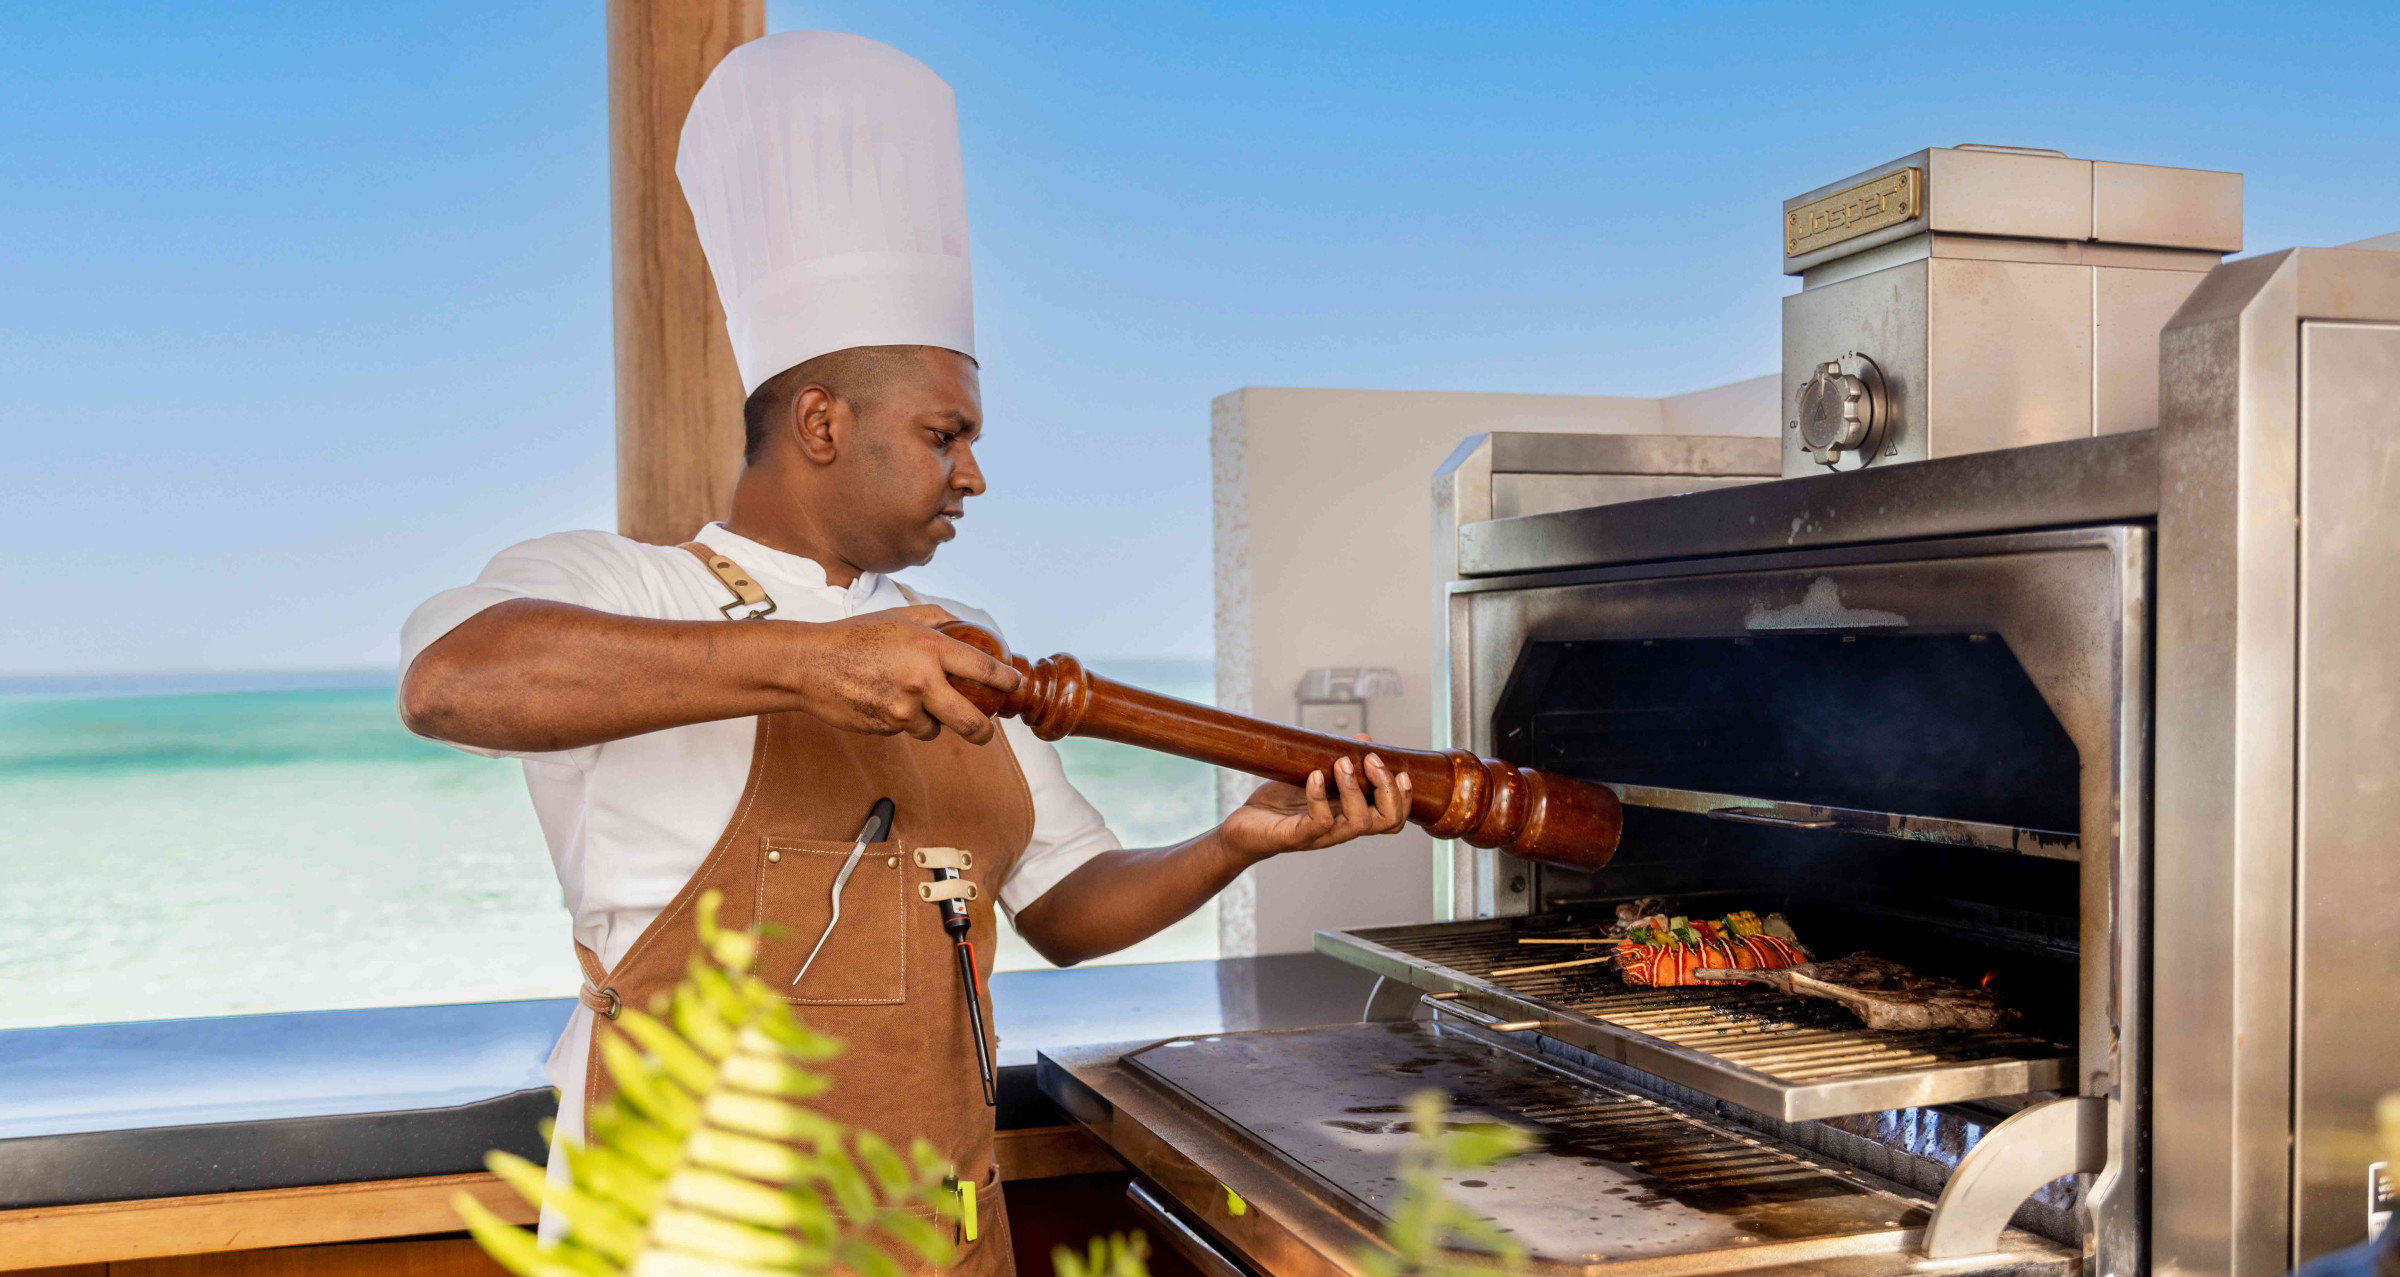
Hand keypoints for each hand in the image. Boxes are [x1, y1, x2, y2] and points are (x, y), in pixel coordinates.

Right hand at [781, 605, 1022, 742]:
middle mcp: (922, 682)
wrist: (810, 664)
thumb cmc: (853, 636)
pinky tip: (882, 700)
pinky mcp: (886, 728)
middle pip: (970, 721)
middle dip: (984, 730)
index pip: (982, 669)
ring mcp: (903, 710)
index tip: (1014, 684)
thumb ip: (933, 619)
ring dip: (930, 720)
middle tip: (986, 730)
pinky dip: (902, 720)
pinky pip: (906, 729)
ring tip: (907, 698)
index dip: (1005, 680)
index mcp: (930, 649)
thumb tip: (959, 623)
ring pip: (935, 729)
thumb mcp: (898, 616)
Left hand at [1218, 742, 1410, 859]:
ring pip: (1359, 823)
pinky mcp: (1296, 837)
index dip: (1405, 797)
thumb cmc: (1279, 804)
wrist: (1243, 827)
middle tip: (1370, 761)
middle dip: (1388, 789)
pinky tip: (1314, 776)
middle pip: (1388, 822)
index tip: (1400, 769)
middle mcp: (1341, 829)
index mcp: (1350, 815)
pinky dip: (1319, 796)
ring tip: (1342, 763)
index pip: (1393, 818)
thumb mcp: (1313, 775)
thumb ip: (1339, 759)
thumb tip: (1364, 738)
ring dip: (1354, 789)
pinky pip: (1318, 822)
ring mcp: (1321, 835)